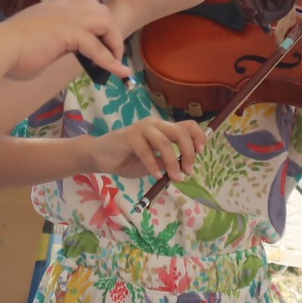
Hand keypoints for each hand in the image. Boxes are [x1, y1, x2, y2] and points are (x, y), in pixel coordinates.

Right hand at [0, 0, 128, 81]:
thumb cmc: (8, 51)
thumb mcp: (37, 42)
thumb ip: (52, 44)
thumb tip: (57, 53)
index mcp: (52, 5)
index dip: (94, 12)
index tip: (97, 32)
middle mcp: (62, 6)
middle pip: (100, 8)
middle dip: (109, 29)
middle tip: (109, 51)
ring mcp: (68, 18)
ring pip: (105, 22)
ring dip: (114, 42)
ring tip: (116, 60)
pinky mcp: (70, 34)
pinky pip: (98, 47)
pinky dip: (111, 61)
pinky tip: (118, 72)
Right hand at [90, 116, 207, 180]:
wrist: (100, 157)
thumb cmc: (128, 160)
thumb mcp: (154, 164)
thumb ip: (167, 163)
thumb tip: (184, 168)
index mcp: (163, 128)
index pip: (187, 125)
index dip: (198, 136)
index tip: (201, 152)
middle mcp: (155, 124)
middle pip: (180, 132)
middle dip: (189, 152)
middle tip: (188, 171)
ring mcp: (142, 128)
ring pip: (165, 142)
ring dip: (173, 162)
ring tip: (175, 178)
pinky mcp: (129, 136)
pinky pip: (146, 151)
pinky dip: (154, 165)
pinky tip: (156, 175)